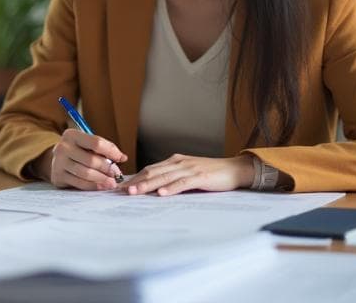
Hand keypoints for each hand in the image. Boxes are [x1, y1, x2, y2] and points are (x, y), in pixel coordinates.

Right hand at [37, 129, 126, 190]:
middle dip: (107, 168)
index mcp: (71, 135)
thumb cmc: (77, 151)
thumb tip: (122, 157)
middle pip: (91, 160)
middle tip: (116, 174)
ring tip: (112, 182)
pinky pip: (79, 183)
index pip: (96, 143)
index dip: (111, 151)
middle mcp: (63, 147)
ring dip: (102, 179)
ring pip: (86, 173)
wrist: (56, 160)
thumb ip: (104, 149)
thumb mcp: (87, 144)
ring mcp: (59, 163)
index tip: (121, 158)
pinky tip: (101, 186)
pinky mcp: (58, 177)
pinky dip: (93, 186)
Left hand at [125, 154, 252, 195]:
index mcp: (174, 161)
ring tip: (135, 192)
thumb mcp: (188, 173)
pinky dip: (170, 188)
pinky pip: (182, 183)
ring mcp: (189, 169)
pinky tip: (161, 194)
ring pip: (164, 177)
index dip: (135, 178)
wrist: (234, 169)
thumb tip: (154, 189)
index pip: (150, 169)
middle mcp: (179, 162)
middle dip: (136, 182)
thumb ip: (173, 178)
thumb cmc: (210, 173)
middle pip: (153, 172)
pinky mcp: (200, 176)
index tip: (122, 187)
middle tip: (122, 191)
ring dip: (148, 185)